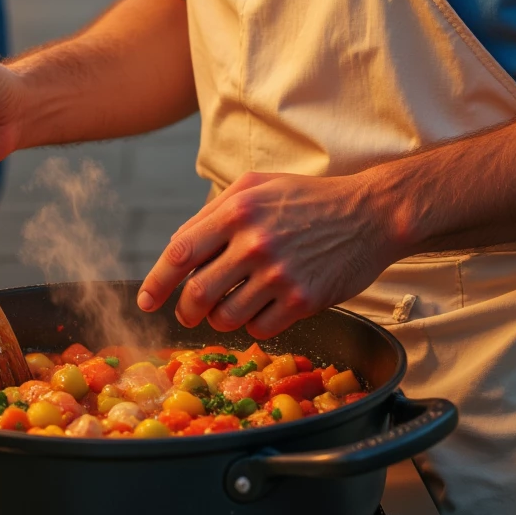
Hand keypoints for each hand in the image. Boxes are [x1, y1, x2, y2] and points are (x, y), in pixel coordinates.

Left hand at [137, 170, 395, 338]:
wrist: (369, 214)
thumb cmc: (309, 198)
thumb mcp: (258, 186)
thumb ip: (215, 211)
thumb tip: (178, 243)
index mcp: (238, 209)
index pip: (181, 252)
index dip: (157, 280)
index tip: (146, 300)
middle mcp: (255, 241)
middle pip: (197, 293)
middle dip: (185, 310)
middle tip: (188, 313)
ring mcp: (280, 273)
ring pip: (226, 317)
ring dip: (219, 320)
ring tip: (230, 308)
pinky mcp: (303, 299)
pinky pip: (260, 328)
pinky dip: (253, 325)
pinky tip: (262, 310)